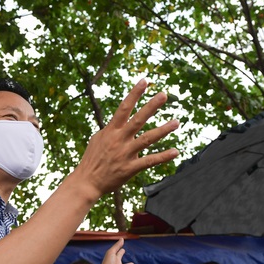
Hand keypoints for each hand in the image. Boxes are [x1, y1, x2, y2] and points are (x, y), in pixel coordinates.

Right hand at [74, 78, 178, 195]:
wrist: (87, 182)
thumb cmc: (93, 159)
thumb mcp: (98, 139)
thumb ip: (112, 128)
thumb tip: (120, 119)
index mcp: (111, 130)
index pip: (124, 107)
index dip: (135, 94)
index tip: (145, 81)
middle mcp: (119, 139)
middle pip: (137, 120)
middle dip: (151, 106)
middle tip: (164, 94)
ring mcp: (125, 154)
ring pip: (147, 139)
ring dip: (163, 130)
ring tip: (176, 122)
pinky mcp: (130, 168)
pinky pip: (149, 161)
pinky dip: (163, 157)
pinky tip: (175, 151)